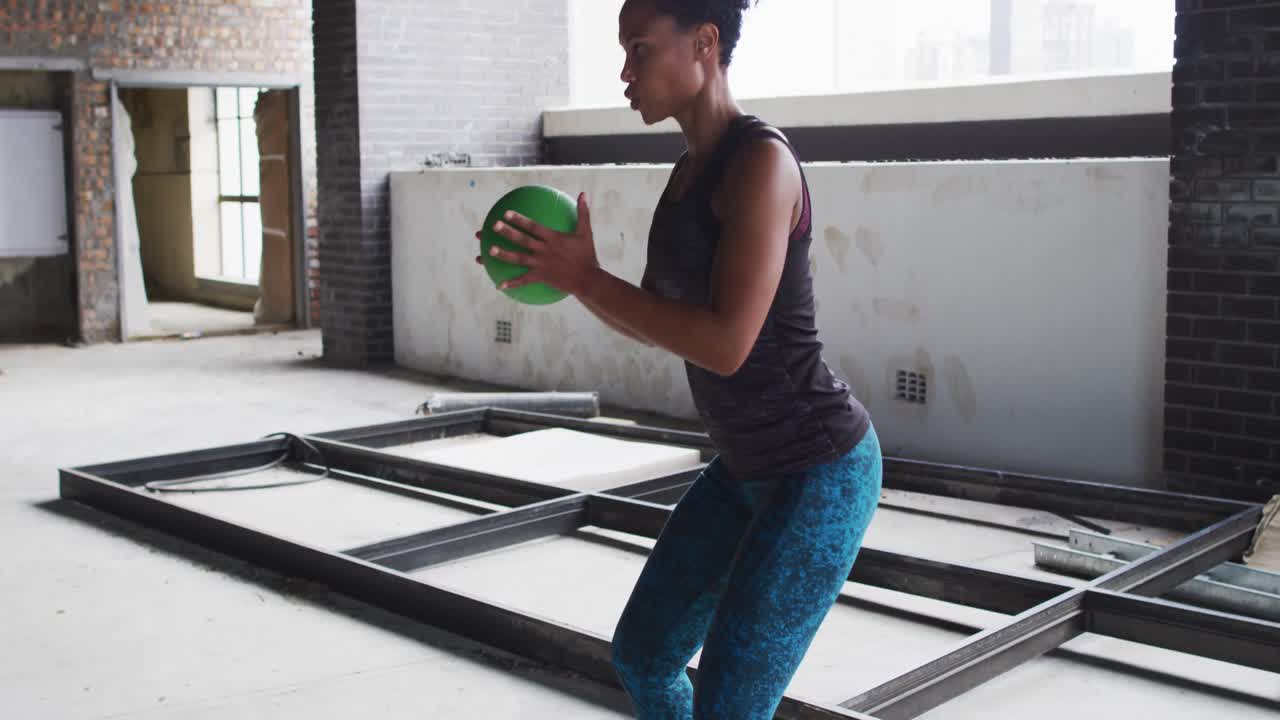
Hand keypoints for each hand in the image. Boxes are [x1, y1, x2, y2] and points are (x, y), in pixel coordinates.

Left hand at [481, 193, 601, 297]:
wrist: (587, 279)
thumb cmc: (587, 254)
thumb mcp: (586, 232)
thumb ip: (582, 212)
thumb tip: (583, 194)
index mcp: (553, 238)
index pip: (533, 226)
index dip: (519, 219)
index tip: (506, 213)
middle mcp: (545, 250)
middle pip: (522, 240)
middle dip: (507, 232)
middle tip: (494, 225)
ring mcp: (541, 264)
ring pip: (519, 259)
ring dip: (504, 255)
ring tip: (489, 250)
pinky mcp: (541, 277)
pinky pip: (524, 280)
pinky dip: (512, 283)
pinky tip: (499, 285)